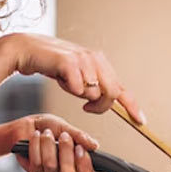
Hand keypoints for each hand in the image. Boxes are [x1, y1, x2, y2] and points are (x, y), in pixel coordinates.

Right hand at [4, 33, 145, 121]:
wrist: (29, 51)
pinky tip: (60, 79)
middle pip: (111, 93)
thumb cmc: (53, 65)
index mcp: (100, 62)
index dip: (132, 106)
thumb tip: (107, 104)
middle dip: (100, 106)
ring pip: (93, 93)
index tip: (140, 121)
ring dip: (78, 95)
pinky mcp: (70, 62)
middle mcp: (95, 58)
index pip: (121, 87)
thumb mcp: (79, 76)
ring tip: (66, 82)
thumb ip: (93, 86)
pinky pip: (78, 89)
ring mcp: (84, 59)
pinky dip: (69, 89)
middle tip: (86, 107)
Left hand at [10, 114, 98, 171]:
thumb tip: (94, 146)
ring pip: (51, 166)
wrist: (28, 125)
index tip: (80, 148)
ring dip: (49, 145)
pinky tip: (36, 136)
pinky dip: (36, 145)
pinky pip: (37, 162)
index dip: (85, 166)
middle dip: (66, 152)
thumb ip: (80, 137)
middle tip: (64, 136)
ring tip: (47, 133)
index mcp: (77, 163)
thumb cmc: (48, 127)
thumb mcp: (66, 127)